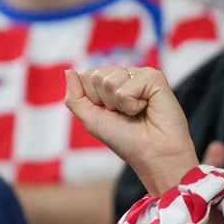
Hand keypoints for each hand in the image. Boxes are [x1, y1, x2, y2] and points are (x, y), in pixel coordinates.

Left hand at [64, 66, 196, 195]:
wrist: (151, 153)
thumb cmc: (124, 138)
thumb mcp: (91, 119)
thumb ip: (75, 96)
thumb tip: (69, 71)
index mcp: (109, 83)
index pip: (86, 75)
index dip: (93, 99)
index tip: (109, 113)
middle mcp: (125, 75)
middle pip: (95, 76)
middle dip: (105, 101)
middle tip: (123, 114)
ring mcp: (140, 74)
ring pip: (109, 80)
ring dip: (119, 104)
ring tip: (135, 113)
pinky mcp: (154, 77)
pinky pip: (127, 87)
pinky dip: (132, 104)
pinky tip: (146, 108)